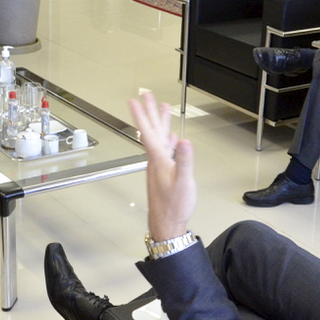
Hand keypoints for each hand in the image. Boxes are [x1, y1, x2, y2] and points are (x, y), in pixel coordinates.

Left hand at [128, 92, 195, 242]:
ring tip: (161, 109)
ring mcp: (159, 166)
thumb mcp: (183, 182)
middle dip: (149, 112)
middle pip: (152, 130)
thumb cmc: (174, 206)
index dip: (141, 115)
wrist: (167, 223)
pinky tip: (171, 139)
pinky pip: (164, 150)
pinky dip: (167, 140)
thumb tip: (184, 141)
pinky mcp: (164, 172)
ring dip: (159, 123)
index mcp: (158, 159)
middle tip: (146, 96)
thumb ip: (184, 161)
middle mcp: (156, 160)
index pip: (148, 131)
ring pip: (158, 138)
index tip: (134, 100)